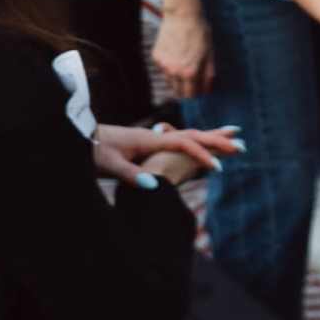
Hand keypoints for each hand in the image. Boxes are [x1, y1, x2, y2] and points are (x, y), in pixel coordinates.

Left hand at [93, 121, 240, 187]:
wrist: (77, 136)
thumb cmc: (92, 151)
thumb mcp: (110, 165)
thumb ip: (132, 174)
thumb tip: (156, 185)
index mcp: (149, 140)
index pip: (184, 144)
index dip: (202, 155)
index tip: (218, 167)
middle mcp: (154, 136)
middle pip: (192, 134)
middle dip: (217, 140)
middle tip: (241, 143)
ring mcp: (150, 138)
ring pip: (187, 135)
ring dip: (209, 136)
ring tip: (229, 134)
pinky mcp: (145, 142)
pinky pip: (177, 140)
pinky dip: (193, 141)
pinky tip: (197, 143)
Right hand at [148, 8, 212, 104]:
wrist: (182, 15)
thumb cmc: (199, 32)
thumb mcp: (210, 54)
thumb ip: (208, 75)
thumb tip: (207, 90)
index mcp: (189, 73)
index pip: (190, 95)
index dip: (196, 93)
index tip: (200, 89)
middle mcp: (174, 72)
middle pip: (178, 91)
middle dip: (186, 89)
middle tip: (193, 79)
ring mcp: (163, 65)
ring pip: (170, 81)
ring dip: (177, 78)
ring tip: (185, 64)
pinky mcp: (156, 57)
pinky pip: (163, 69)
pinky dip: (169, 67)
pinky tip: (176, 55)